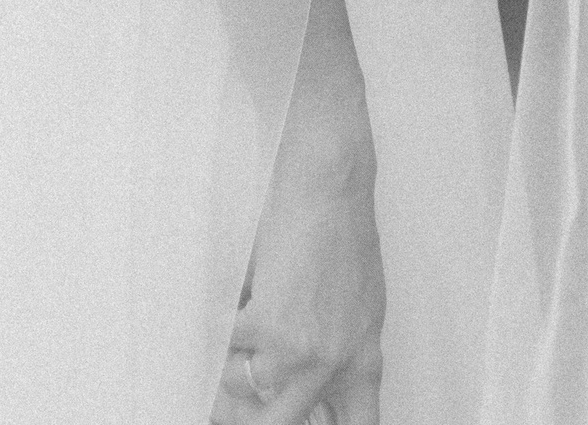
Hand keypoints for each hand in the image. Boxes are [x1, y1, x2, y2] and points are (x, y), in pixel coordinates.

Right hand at [212, 134, 383, 424]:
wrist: (331, 186)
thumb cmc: (344, 236)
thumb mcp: (360, 309)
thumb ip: (340, 358)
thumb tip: (312, 398)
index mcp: (364, 364)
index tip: (301, 424)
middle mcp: (335, 366)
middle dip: (247, 414)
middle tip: (235, 396)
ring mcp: (301, 351)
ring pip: (241, 388)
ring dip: (231, 358)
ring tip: (241, 326)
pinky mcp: (268, 324)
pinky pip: (226, 343)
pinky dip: (224, 320)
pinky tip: (241, 293)